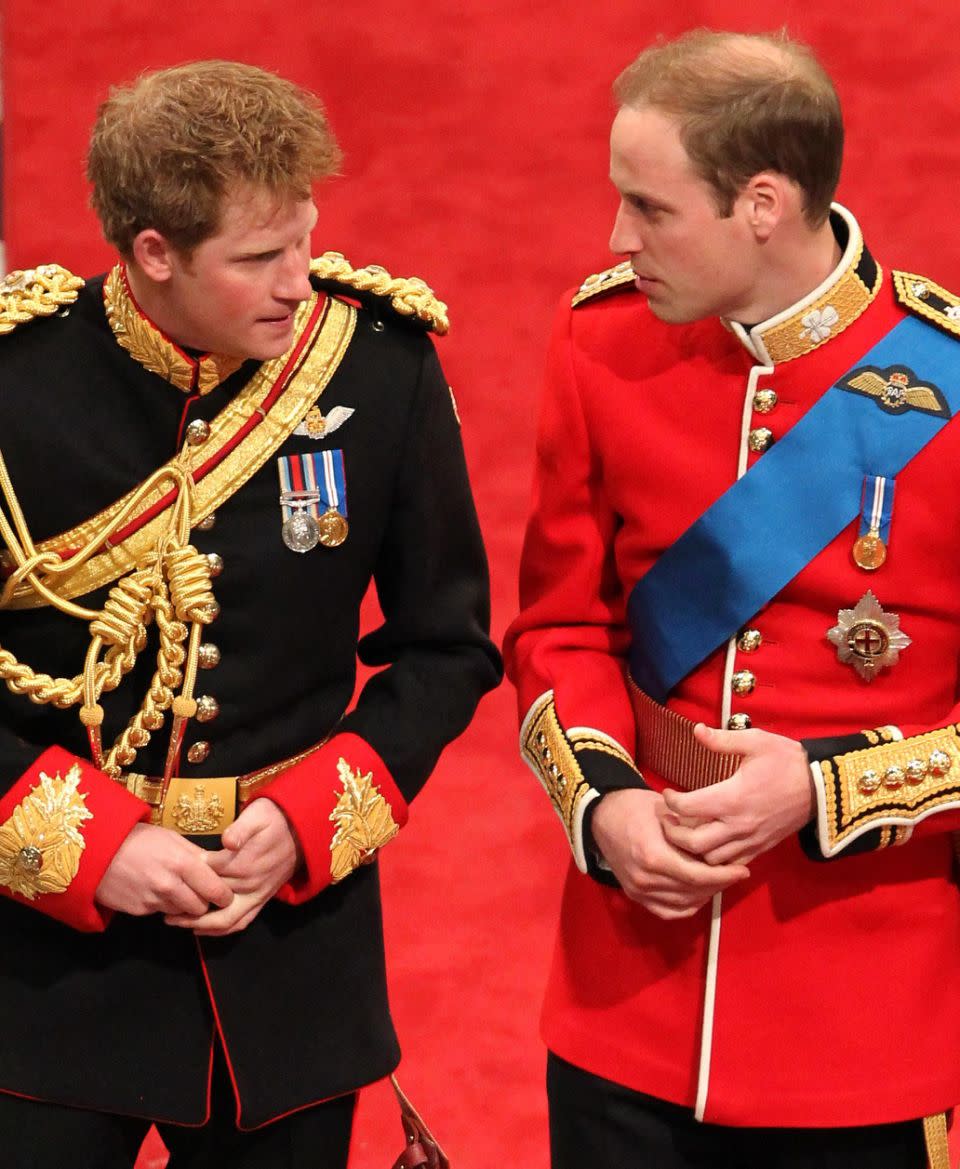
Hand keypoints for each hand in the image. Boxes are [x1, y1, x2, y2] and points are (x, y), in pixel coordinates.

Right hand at [96, 822, 234, 916]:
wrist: (97, 849)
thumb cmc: (137, 839)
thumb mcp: (171, 838)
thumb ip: (195, 855)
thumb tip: (217, 867)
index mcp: (182, 863)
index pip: (216, 890)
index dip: (224, 894)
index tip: (226, 894)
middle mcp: (169, 884)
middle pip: (201, 907)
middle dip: (204, 902)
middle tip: (200, 892)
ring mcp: (153, 900)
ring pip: (182, 912)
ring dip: (183, 905)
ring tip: (175, 888)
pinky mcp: (139, 910)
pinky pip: (161, 912)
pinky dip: (163, 905)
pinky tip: (154, 890)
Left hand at [165, 799, 300, 935]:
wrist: (301, 828)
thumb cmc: (275, 818)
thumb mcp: (258, 814)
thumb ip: (241, 829)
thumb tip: (227, 842)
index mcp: (245, 864)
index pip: (208, 876)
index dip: (189, 877)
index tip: (171, 876)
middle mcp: (250, 884)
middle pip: (212, 901)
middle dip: (187, 906)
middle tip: (163, 911)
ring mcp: (257, 894)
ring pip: (226, 920)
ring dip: (200, 925)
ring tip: (176, 922)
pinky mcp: (263, 899)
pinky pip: (242, 922)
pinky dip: (222, 930)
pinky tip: (202, 929)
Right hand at [590, 788, 749, 919]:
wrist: (602, 815)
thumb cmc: (635, 807)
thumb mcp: (667, 810)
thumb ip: (693, 830)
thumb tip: (723, 841)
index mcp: (654, 856)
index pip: (698, 876)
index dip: (724, 876)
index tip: (743, 870)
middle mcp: (646, 879)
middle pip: (694, 892)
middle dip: (719, 884)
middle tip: (736, 874)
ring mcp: (638, 890)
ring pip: (684, 904)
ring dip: (706, 895)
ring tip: (720, 881)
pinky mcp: (635, 895)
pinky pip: (668, 911)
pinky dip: (687, 906)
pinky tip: (700, 894)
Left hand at [661, 724, 814, 866]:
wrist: (822, 787)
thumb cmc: (787, 761)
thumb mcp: (755, 742)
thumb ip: (722, 739)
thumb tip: (696, 730)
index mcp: (732, 797)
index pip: (687, 807)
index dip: (670, 801)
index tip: (667, 794)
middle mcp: (738, 824)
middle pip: (693, 843)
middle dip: (674, 832)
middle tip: (668, 819)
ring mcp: (750, 840)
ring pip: (710, 859)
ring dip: (694, 849)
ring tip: (687, 832)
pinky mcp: (761, 848)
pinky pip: (731, 864)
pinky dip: (716, 859)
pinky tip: (710, 844)